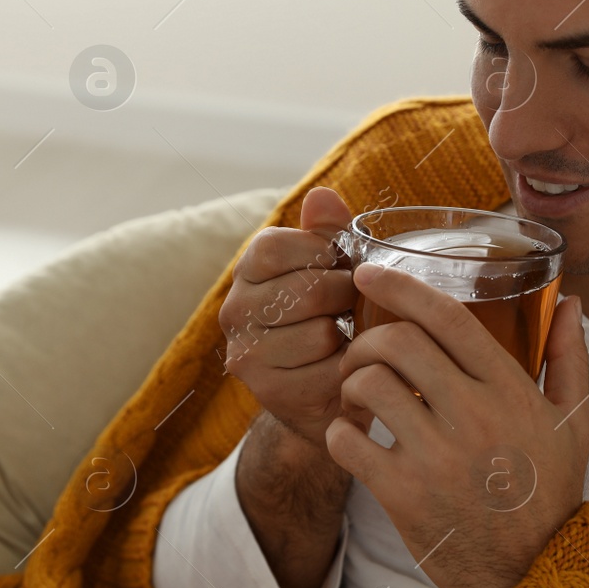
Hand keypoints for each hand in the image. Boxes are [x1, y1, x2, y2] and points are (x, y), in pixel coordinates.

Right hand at [219, 186, 356, 447]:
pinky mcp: (269, 392)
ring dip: (349, 336)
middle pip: (306, 290)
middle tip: (354, 306)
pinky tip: (348, 366)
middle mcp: (234, 311)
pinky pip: (327, 372)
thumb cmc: (332, 315)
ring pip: (319, 333)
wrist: (326, 390)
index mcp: (247, 270)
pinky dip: (349, 369)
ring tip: (350, 337)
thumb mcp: (332, 266)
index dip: (321, 253)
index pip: (274, 247)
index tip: (338, 266)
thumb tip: (322, 195)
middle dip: (345, 297)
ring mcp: (247, 354)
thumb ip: (327, 230)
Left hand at [324, 262, 588, 587]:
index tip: (367, 273)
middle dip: (367, 337)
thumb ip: (568, 358)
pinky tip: (352, 438)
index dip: (400, 285)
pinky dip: (339, 433)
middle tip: (362, 353)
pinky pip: (348, 441)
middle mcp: (474, 415)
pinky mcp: (404, 495)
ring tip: (357, 396)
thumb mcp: (575, 423)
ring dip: (350, 382)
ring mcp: (437, 456)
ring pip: (368, 385)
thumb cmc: (550, 492)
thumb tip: (570, 301)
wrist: (536, 574)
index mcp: (510, 390)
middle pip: (398, 342)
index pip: (447, 317)